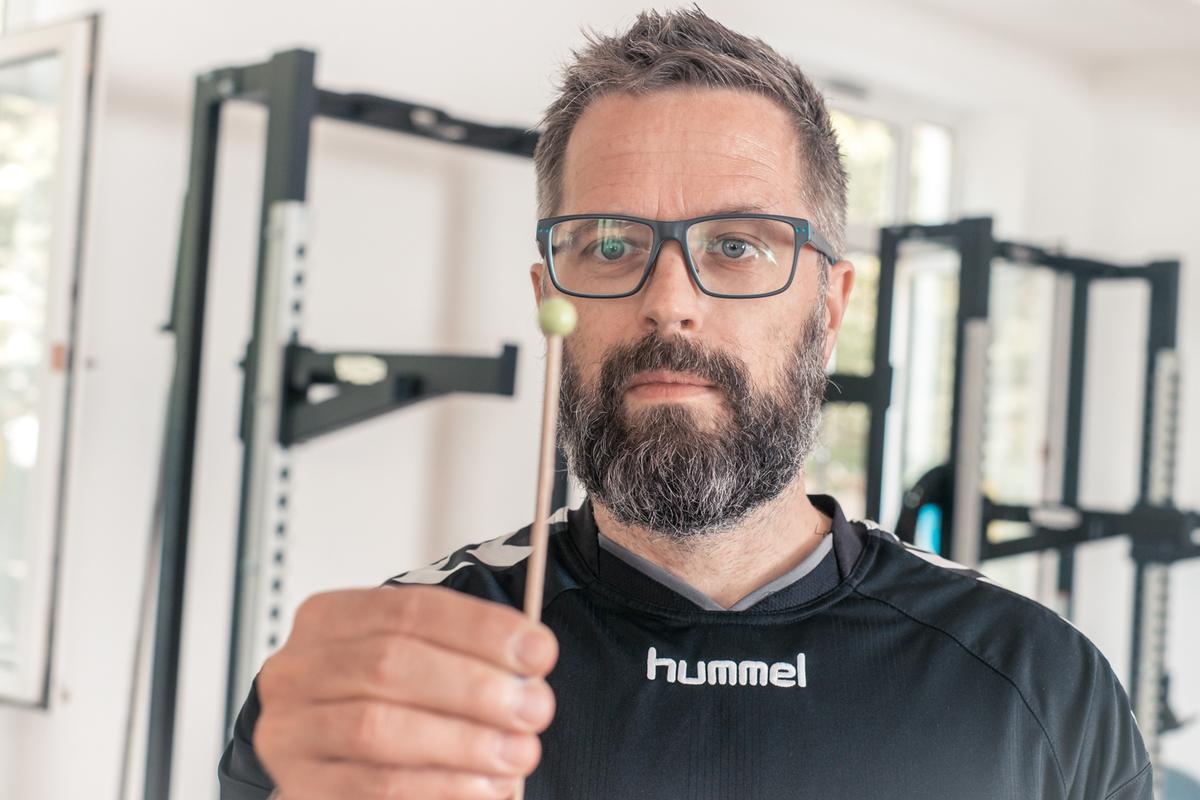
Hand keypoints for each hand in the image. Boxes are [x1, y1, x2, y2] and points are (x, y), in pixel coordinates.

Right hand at [254, 585, 557, 798]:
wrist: (324, 759)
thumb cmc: (376, 703)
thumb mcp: (411, 661)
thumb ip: (460, 653)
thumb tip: (530, 656)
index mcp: (330, 619)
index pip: (410, 609)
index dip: (480, 629)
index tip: (537, 650)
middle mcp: (299, 669)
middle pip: (392, 664)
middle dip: (475, 687)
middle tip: (534, 707)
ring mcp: (290, 731)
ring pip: (379, 727)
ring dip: (463, 742)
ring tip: (518, 752)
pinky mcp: (301, 786)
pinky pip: (374, 786)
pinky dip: (440, 787)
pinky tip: (485, 787)